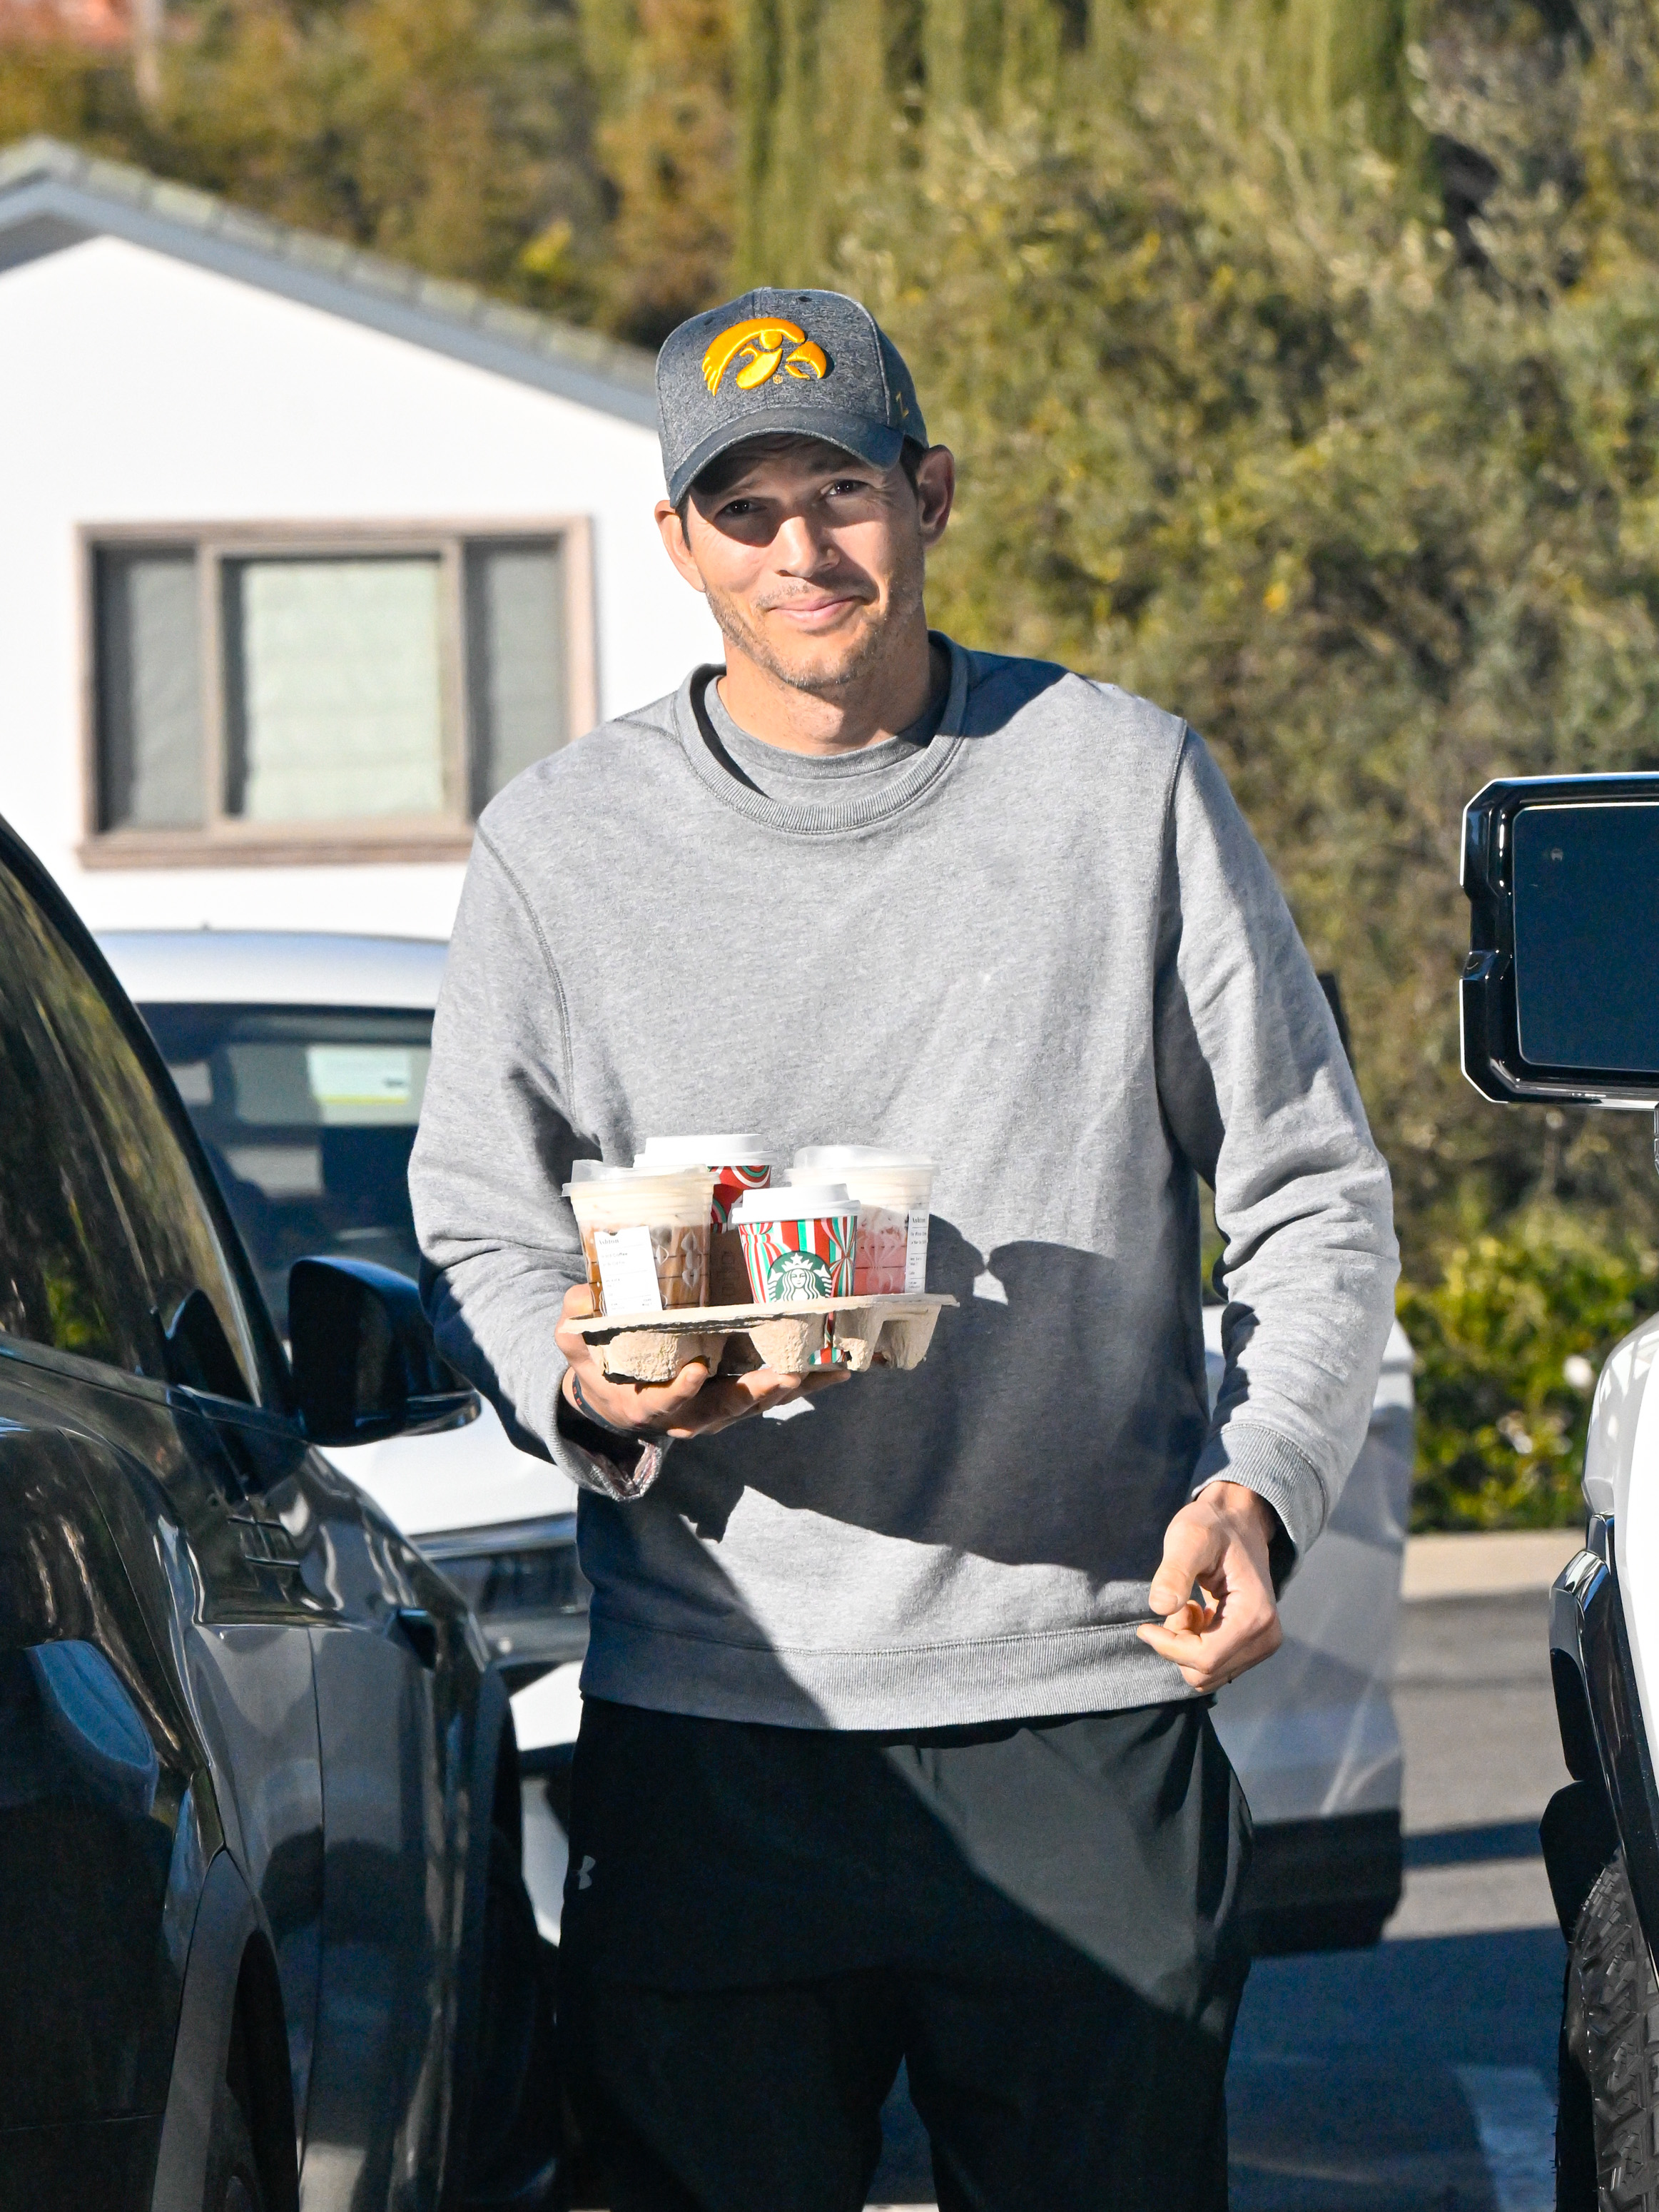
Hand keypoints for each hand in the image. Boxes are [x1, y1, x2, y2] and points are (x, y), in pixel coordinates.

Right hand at [554, 1283, 849, 1440]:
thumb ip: (579, 1321)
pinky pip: (775, 1394)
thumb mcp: (576, 1341)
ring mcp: (718, 1409)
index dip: (679, 1391)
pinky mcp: (740, 1398)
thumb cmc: (598, 1363)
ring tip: (830, 1369)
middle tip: (787, 1374)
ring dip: (795, 1389)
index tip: (694, 1371)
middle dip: (758, 1395)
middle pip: (726, 1410)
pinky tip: (839, 1367)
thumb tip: (587, 1295)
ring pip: (759, 1405)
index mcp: (648, 1404)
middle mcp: (688, 1415)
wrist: (616, 1394)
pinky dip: (807, 1382)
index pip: (665, 1404)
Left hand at [1135, 1481, 1283, 1691]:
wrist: (1238, 1521)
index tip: (1145, 1626)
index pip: (1205, 1659)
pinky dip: (1196, 1646)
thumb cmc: (1212, 1526)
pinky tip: (1198, 1613)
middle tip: (1178, 1606)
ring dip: (1187, 1646)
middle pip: (1206, 1672)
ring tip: (1188, 1606)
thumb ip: (1174, 1572)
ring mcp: (1263, 1644)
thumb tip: (1159, 1607)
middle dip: (1179, 1645)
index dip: (1169, 1648)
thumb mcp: (1188, 1538)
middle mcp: (1266, 1637)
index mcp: (1255, 1615)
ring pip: (1208, 1673)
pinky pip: (1215, 1665)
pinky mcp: (1254, 1645)